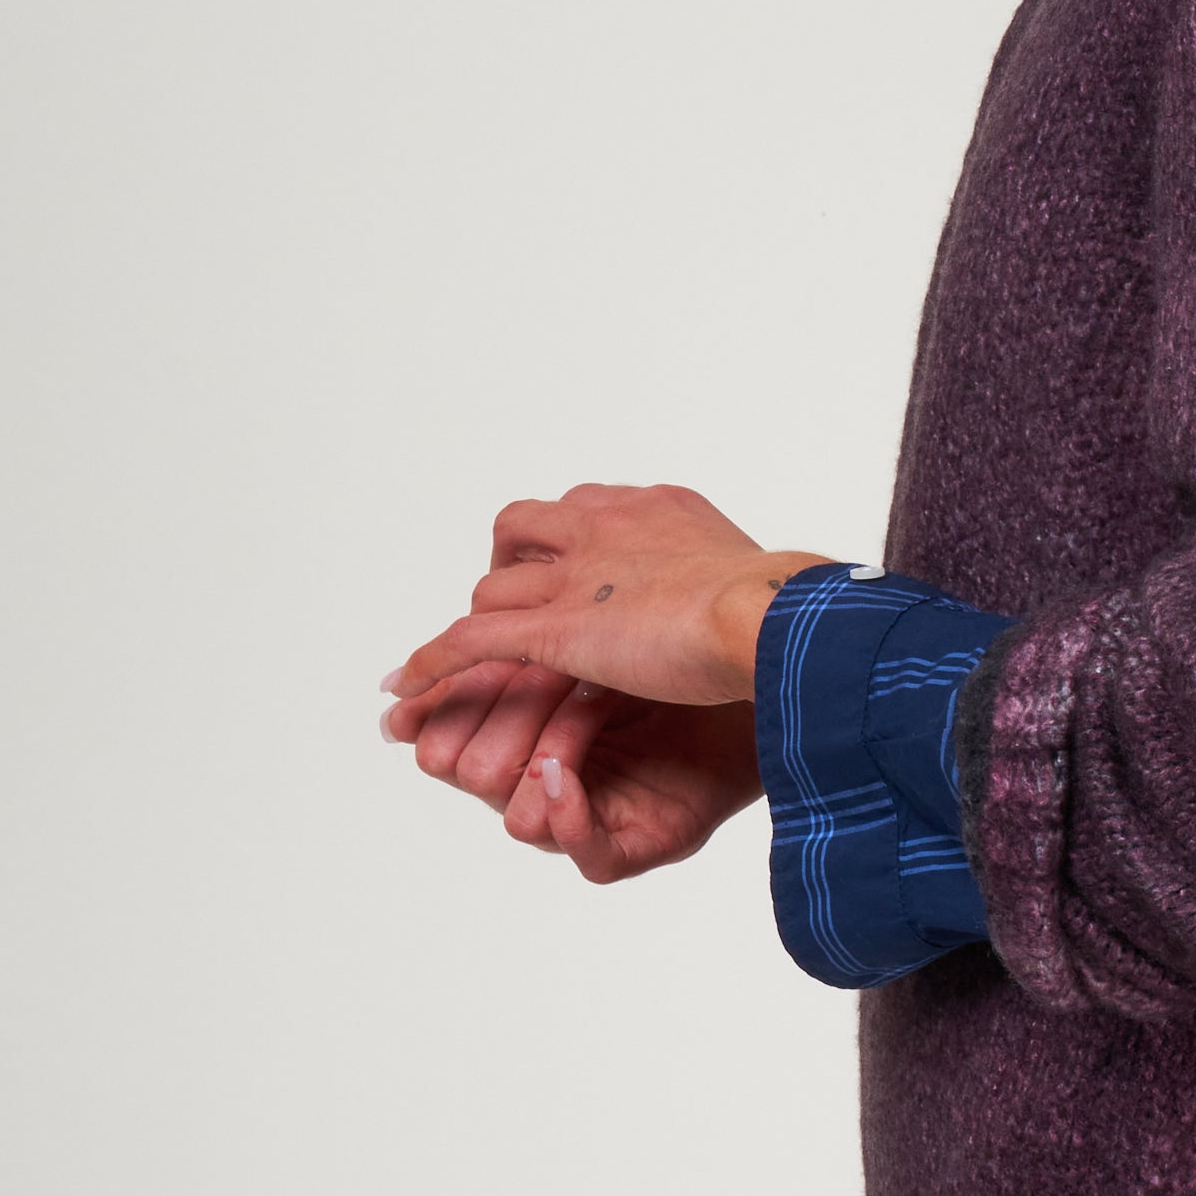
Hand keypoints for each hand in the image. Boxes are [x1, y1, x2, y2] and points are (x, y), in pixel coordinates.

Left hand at [383, 483, 828, 716]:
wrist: (773, 616)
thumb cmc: (791, 609)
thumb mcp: (764, 580)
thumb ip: (741, 585)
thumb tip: (773, 601)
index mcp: (659, 507)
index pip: (590, 509)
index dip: (571, 542)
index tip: (577, 570)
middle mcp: (606, 524)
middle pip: (526, 527)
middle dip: (514, 562)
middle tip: (522, 600)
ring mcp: (575, 575)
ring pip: (495, 586)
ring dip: (480, 619)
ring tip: (466, 656)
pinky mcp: (554, 627)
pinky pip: (471, 640)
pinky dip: (431, 664)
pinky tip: (404, 688)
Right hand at [385, 659, 762, 884]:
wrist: (778, 667)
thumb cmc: (689, 641)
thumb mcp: (593, 627)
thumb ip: (527, 625)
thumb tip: (460, 600)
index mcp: (537, 732)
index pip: (459, 739)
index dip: (442, 711)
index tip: (429, 691)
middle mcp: (563, 782)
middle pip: (481, 777)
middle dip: (487, 730)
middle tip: (509, 685)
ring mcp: (605, 814)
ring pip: (524, 818)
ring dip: (529, 760)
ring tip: (550, 725)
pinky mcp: (647, 839)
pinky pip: (593, 856)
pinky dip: (570, 819)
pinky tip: (562, 780)